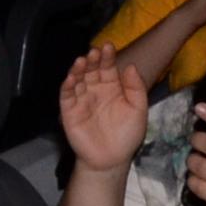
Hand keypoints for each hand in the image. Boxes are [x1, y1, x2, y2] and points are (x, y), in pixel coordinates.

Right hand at [58, 44, 148, 173]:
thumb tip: (130, 66)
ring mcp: (81, 100)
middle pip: (92, 71)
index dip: (108, 57)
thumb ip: (136, 88)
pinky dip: (67, 85)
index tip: (108, 46)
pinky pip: (66, 95)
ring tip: (82, 60)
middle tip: (94, 52)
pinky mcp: (69, 111)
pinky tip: (71, 77)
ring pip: (78, 80)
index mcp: (112, 88)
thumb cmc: (127, 135)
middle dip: (92, 60)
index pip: (108, 68)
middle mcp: (95, 90)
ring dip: (78, 69)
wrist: (111, 159)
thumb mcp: (139, 110)